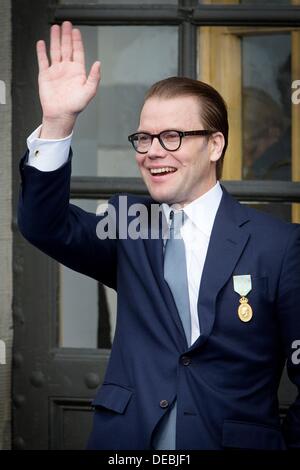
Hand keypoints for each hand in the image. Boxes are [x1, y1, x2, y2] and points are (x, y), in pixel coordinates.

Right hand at [36, 21, 100, 137]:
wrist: (61, 115)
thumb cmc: (75, 106)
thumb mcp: (89, 91)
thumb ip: (94, 77)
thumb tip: (98, 63)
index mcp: (77, 72)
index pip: (77, 52)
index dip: (77, 41)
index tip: (76, 31)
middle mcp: (67, 69)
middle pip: (66, 48)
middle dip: (66, 36)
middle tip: (66, 24)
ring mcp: (56, 71)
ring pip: (55, 51)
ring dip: (55, 40)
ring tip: (55, 28)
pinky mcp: (45, 75)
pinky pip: (43, 61)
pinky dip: (41, 52)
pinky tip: (42, 43)